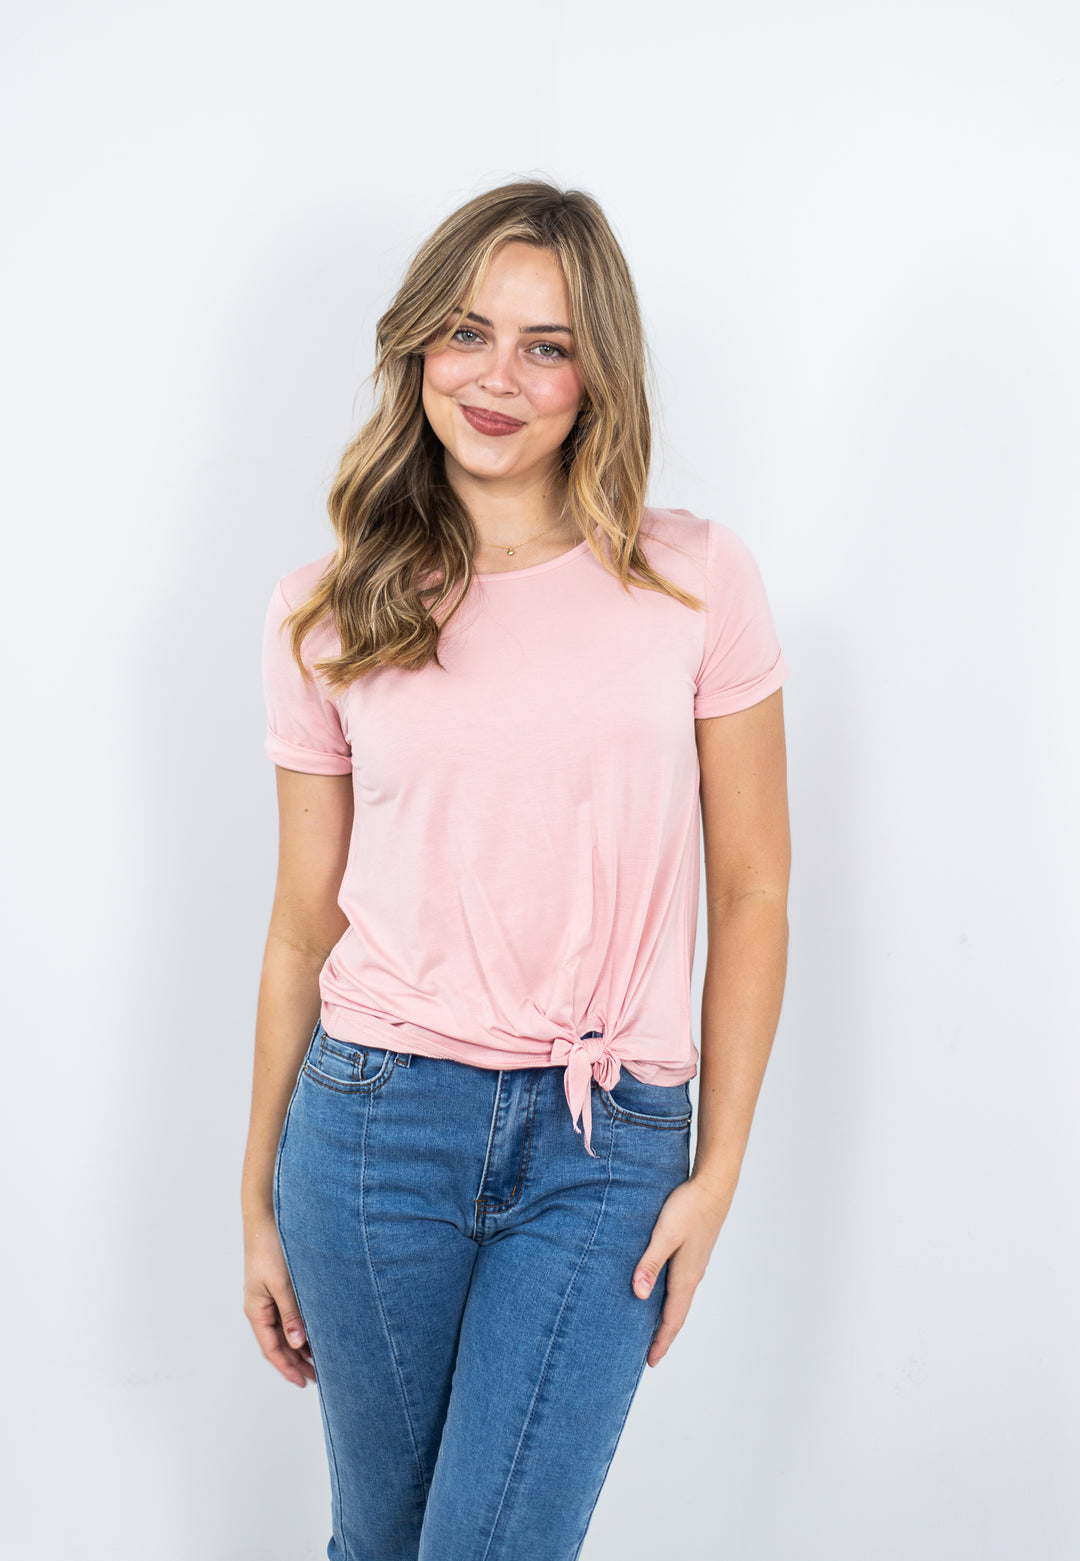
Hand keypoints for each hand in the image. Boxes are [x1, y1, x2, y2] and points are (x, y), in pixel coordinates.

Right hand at [243, 1213, 315, 1387]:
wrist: (266, 1217)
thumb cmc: (270, 1248)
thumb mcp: (282, 1283)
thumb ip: (291, 1313)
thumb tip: (298, 1344)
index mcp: (257, 1310)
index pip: (272, 1349)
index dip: (288, 1368)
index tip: (304, 1383)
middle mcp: (261, 1308)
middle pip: (279, 1343)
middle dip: (297, 1362)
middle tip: (319, 1378)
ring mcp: (269, 1298)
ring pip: (285, 1331)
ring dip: (300, 1347)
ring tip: (321, 1361)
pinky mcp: (279, 1287)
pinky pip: (289, 1316)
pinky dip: (301, 1328)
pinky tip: (316, 1333)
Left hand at [632, 1171, 737, 1366]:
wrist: (714, 1185)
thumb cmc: (688, 1207)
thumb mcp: (664, 1235)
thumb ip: (650, 1263)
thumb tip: (638, 1294)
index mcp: (685, 1276)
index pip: (672, 1318)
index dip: (661, 1341)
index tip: (650, 1362)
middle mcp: (692, 1275)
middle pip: (677, 1313)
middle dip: (663, 1334)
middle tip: (649, 1354)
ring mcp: (695, 1264)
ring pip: (679, 1298)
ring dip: (667, 1316)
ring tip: (653, 1328)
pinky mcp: (694, 1251)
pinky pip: (680, 1284)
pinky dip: (670, 1298)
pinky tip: (661, 1292)